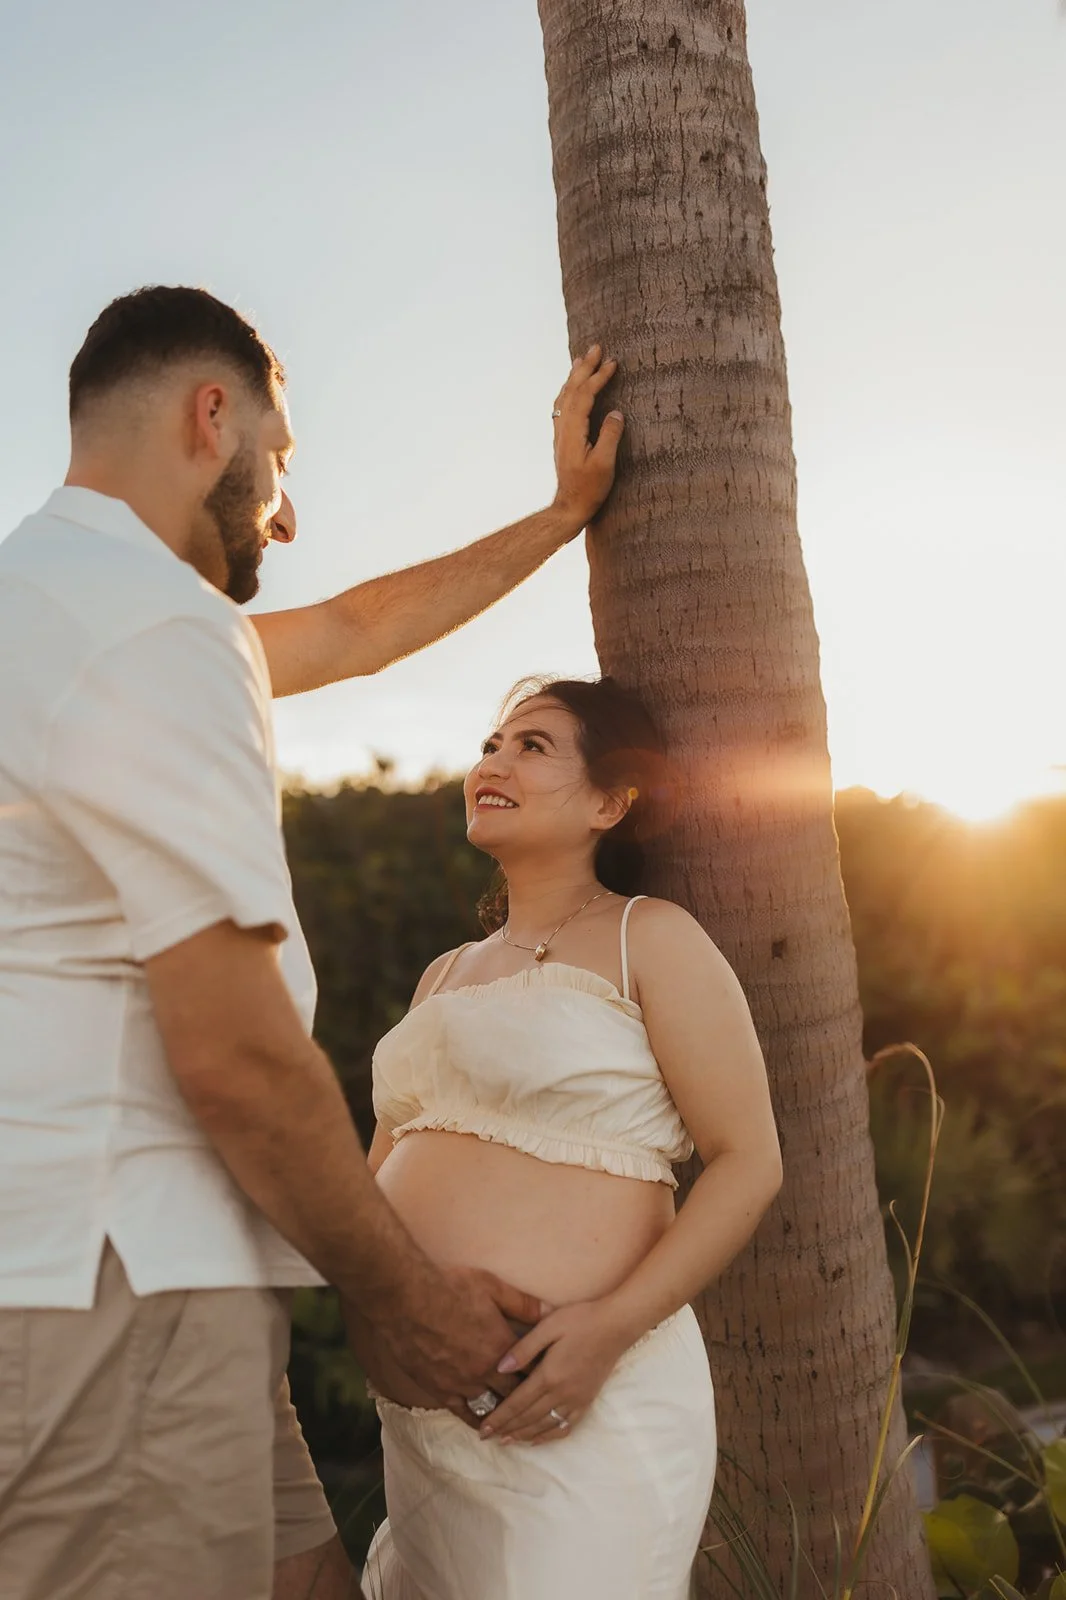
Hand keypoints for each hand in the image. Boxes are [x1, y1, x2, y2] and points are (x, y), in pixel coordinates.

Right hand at [344, 1266, 546, 1425]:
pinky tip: (484, 1427)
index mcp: (502, 1346)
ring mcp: (463, 1384)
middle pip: (516, 1394)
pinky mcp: (441, 1390)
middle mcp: (486, 1370)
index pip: (533, 1370)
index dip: (544, 1375)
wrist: (407, 1298)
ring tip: (517, 1423)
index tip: (553, 1380)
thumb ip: (523, 1303)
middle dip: (528, 1399)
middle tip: (539, 1406)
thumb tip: (550, 1312)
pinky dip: (477, 1421)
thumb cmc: (451, 1287)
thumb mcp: (492, 1287)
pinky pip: (464, 1413)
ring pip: (492, 1408)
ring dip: (506, 1415)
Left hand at [479, 1298, 632, 1445]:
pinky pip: (565, 1426)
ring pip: (545, 1425)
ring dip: (524, 1435)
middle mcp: (562, 1393)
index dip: (499, 1417)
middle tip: (487, 1437)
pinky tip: (538, 1439)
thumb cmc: (580, 1320)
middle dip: (506, 1429)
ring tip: (507, 1441)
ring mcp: (576, 1400)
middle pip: (528, 1418)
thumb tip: (500, 1368)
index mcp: (549, 1375)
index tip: (483, 1429)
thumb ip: (524, 1349)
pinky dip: (549, 1436)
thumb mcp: (548, 1325)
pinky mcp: (587, 1401)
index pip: (517, 1403)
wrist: (616, 1326)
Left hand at [551, 345, 623, 532]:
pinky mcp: (562, 439)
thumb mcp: (604, 465)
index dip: (598, 377)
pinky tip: (572, 388)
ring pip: (564, 396)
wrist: (569, 507)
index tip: (612, 363)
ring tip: (582, 359)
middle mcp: (563, 428)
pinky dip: (569, 390)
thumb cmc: (589, 490)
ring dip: (574, 376)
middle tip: (596, 347)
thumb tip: (616, 413)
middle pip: (572, 390)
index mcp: (573, 431)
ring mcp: (560, 433)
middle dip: (584, 367)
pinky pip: (562, 406)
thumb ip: (610, 437)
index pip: (585, 395)